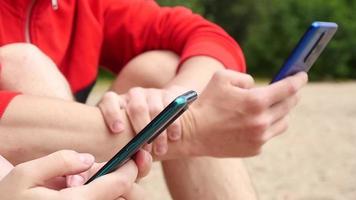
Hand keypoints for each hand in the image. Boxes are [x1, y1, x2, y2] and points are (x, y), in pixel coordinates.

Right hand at [0, 150, 151, 199]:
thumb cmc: (12, 196)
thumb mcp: (25, 174)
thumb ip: (58, 162)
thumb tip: (88, 160)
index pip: (118, 186)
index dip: (131, 169)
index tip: (135, 156)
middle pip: (126, 198)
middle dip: (132, 181)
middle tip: (131, 164)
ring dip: (121, 189)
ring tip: (110, 175)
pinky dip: (112, 194)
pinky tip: (97, 184)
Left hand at [99, 86, 186, 155]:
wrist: (162, 127)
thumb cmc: (138, 141)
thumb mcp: (131, 147)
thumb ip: (133, 158)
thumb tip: (140, 158)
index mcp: (116, 105)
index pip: (109, 100)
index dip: (112, 114)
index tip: (117, 130)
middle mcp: (133, 96)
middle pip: (136, 107)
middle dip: (142, 128)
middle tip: (145, 148)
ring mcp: (151, 94)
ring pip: (155, 109)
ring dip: (159, 132)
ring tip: (160, 150)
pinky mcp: (168, 94)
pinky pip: (172, 108)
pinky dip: (173, 125)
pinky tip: (173, 137)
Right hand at [185, 70, 307, 156]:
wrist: (192, 133)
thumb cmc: (205, 102)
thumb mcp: (222, 78)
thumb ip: (246, 78)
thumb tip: (257, 87)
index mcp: (256, 101)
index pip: (288, 88)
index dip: (298, 79)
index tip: (302, 75)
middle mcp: (261, 121)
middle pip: (289, 105)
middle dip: (292, 94)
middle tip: (291, 89)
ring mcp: (259, 138)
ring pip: (283, 122)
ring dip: (282, 112)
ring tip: (274, 106)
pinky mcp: (254, 149)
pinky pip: (269, 135)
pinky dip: (266, 126)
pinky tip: (256, 122)